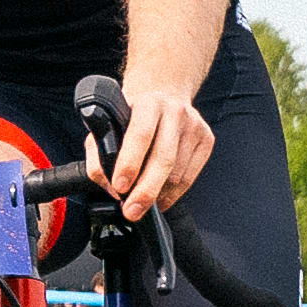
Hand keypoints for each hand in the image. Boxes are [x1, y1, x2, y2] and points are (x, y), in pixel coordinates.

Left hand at [92, 84, 216, 220]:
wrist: (164, 95)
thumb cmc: (133, 114)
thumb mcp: (109, 123)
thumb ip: (99, 152)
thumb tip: (108, 185)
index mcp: (148, 103)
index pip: (140, 135)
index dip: (129, 163)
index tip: (120, 187)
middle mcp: (175, 111)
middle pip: (163, 159)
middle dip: (146, 190)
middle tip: (132, 211)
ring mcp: (194, 126)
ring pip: (177, 173)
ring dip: (158, 194)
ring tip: (141, 202)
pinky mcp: (207, 140)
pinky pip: (189, 177)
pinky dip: (173, 193)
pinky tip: (160, 197)